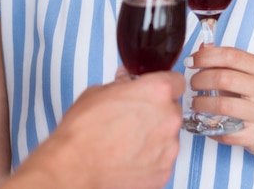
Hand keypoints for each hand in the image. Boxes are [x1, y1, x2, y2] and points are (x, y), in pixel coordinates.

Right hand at [5, 69, 184, 188]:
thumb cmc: (84, 127)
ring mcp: (169, 148)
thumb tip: (126, 81)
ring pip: (168, 133)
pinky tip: (129, 153)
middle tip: (134, 113)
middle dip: (157, 109)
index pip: (176, 80)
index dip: (164, 83)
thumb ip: (121, 84)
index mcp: (156, 91)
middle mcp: (169, 118)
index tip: (155, 87)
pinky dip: (150, 155)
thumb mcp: (99, 91)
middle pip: (172, 108)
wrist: (77, 165)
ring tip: (128, 137)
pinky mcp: (164, 171)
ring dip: (154, 132)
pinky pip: (162, 157)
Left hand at [187, 46, 253, 156]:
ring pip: (223, 105)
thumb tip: (201, 47)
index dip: (205, 56)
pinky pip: (226, 131)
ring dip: (201, 103)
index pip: (229, 55)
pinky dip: (209, 126)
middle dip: (200, 80)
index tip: (190, 61)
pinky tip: (205, 120)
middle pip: (223, 79)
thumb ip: (224, 60)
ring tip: (195, 102)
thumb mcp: (246, 73)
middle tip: (192, 84)